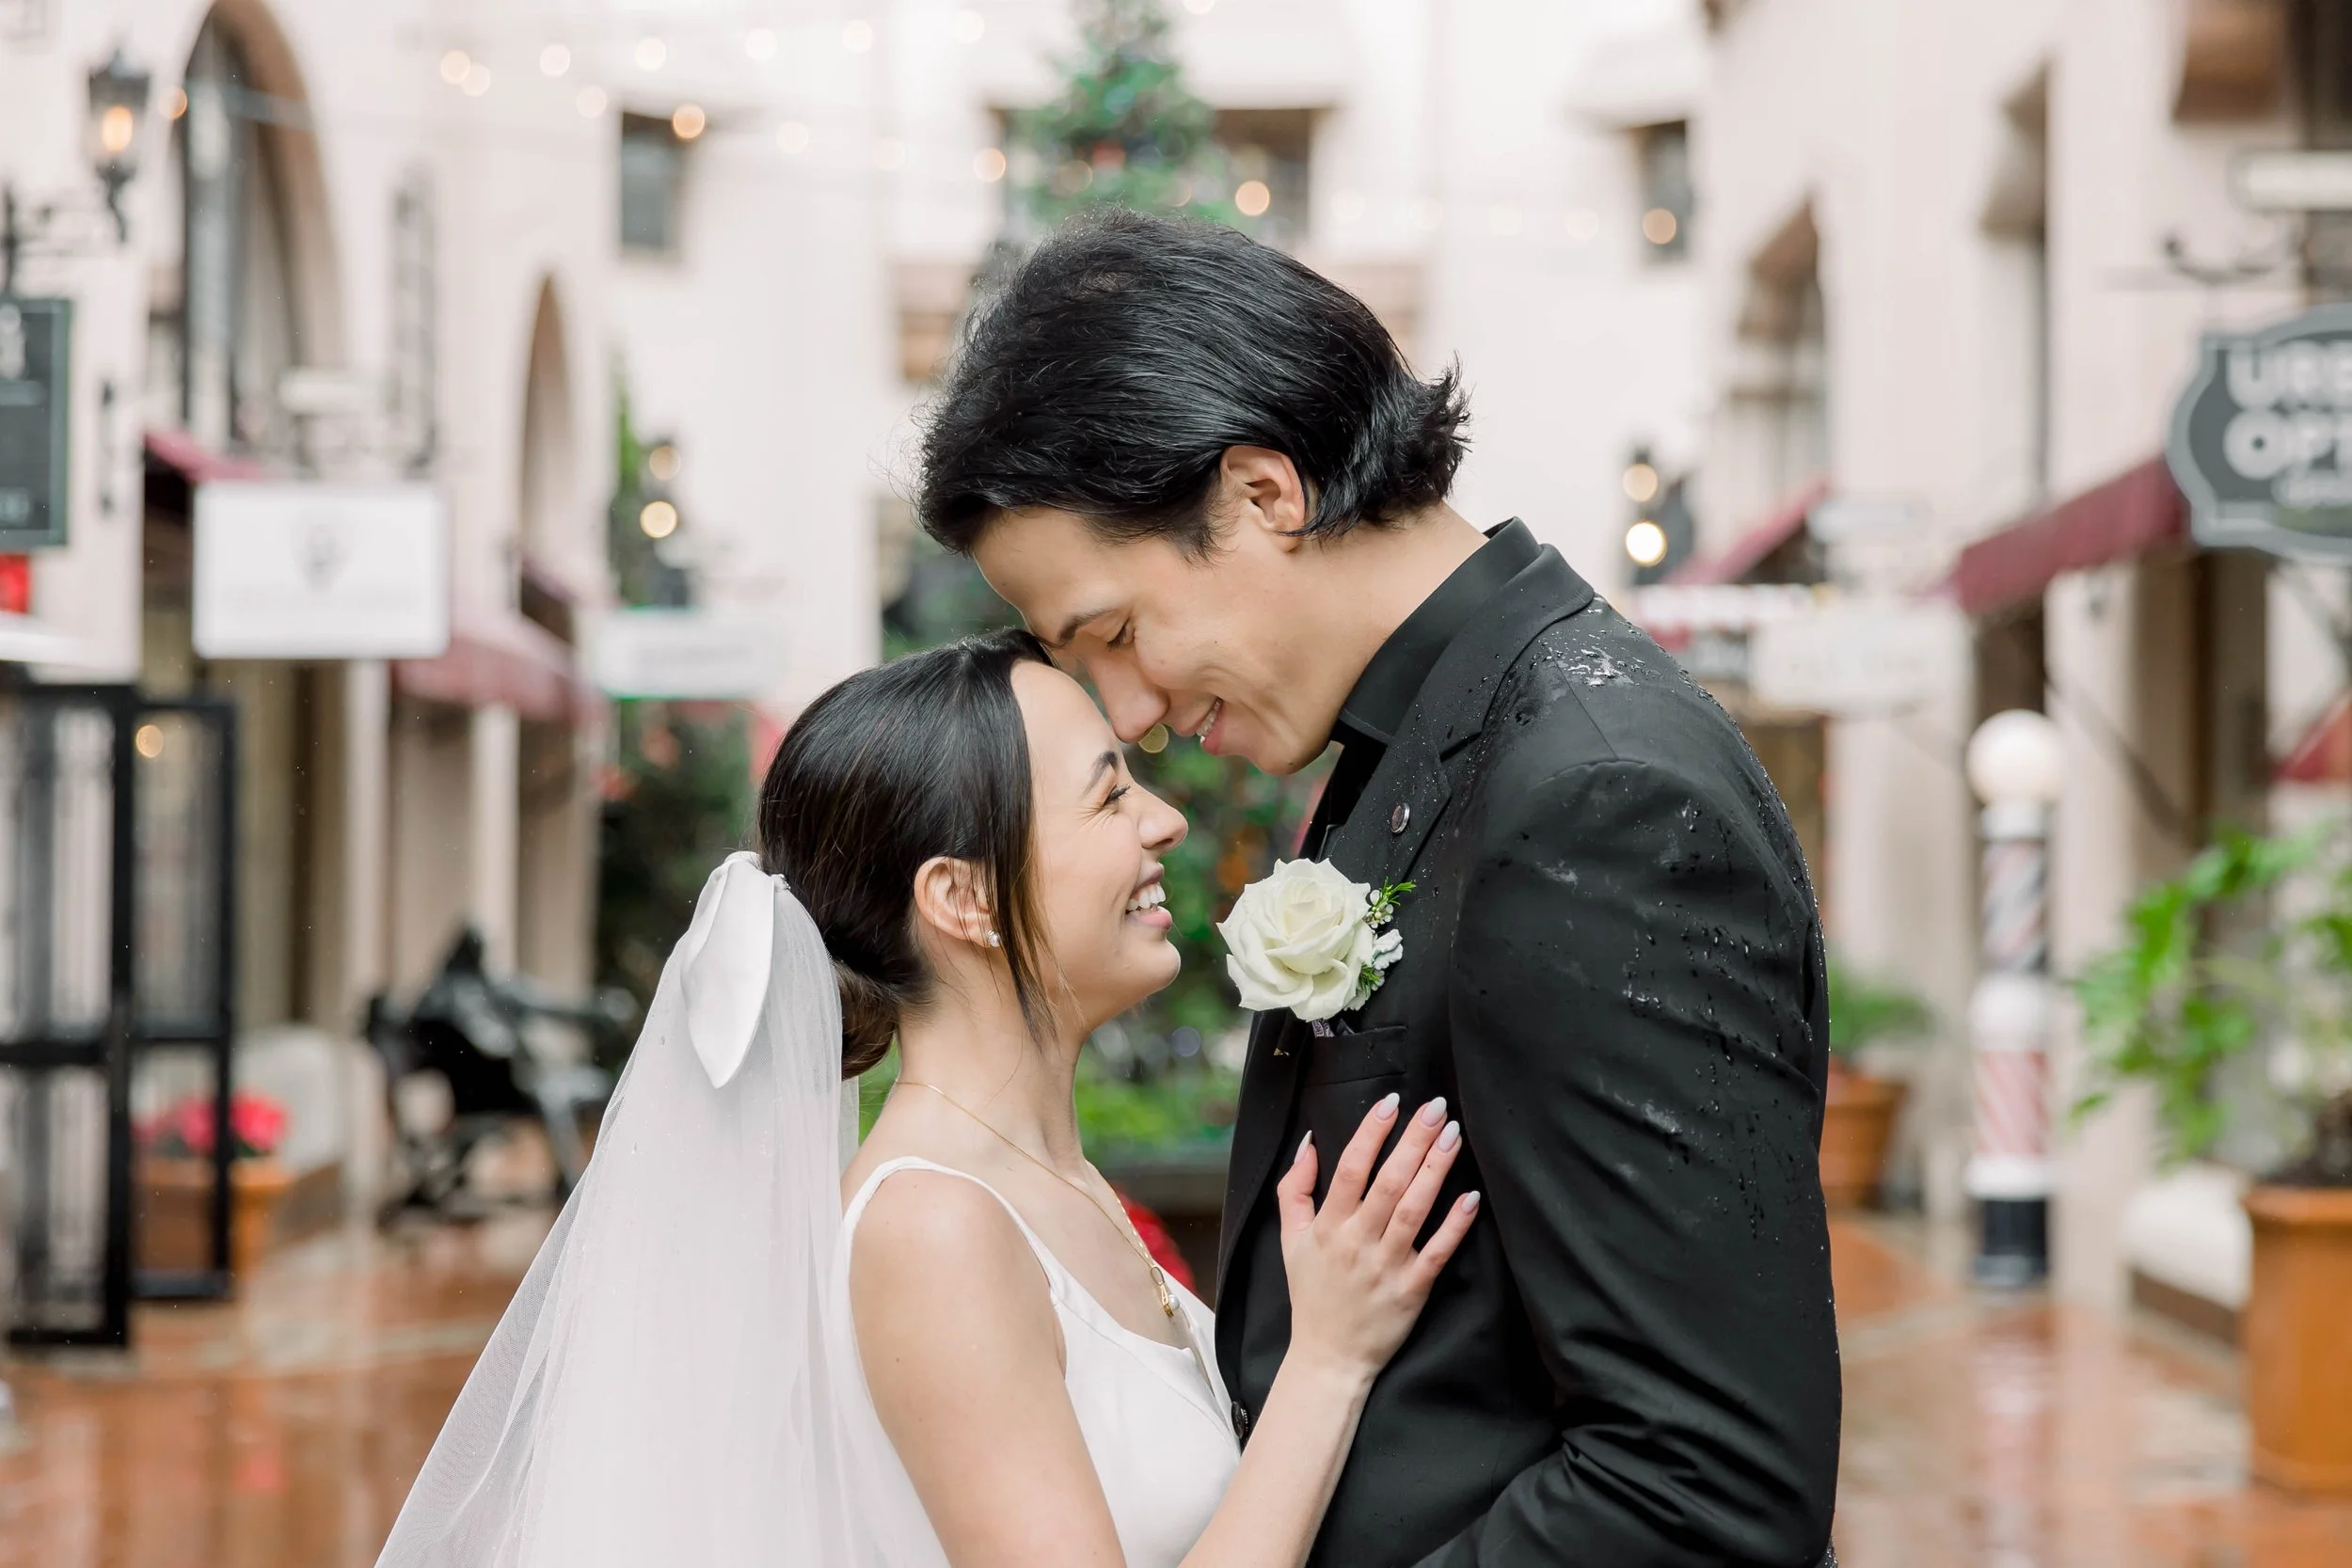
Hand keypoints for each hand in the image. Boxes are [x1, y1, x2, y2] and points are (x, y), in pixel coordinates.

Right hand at [1276, 1094, 1479, 1384]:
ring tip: (1454, 1136)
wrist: (1329, 1358)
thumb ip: (1295, 1189)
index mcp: (1328, 1226)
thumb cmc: (1312, 1294)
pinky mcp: (1412, 1290)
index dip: (1372, 1133)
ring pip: (1415, 1210)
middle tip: (1437, 1108)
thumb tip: (1308, 1142)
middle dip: (1414, 1140)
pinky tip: (1470, 1197)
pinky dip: (1454, 1225)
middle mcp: (1357, 1242)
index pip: (1350, 1169)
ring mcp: (1387, 1266)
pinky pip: (1437, 1252)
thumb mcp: (1290, 1240)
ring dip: (1436, 1170)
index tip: (1392, 1103)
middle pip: (1389, 1182)